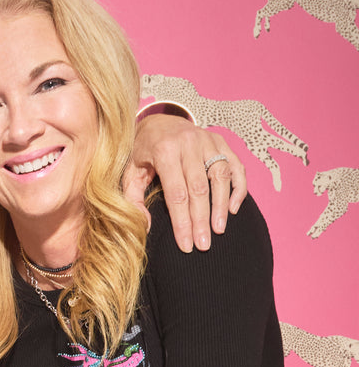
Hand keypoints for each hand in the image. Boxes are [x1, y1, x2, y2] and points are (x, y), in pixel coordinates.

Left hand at [124, 115, 246, 252]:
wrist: (157, 121)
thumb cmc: (141, 152)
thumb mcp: (129, 173)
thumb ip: (133, 199)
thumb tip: (146, 227)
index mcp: (164, 151)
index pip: (176, 194)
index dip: (182, 222)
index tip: (186, 245)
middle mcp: (188, 143)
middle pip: (199, 189)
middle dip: (202, 220)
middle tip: (204, 245)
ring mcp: (207, 140)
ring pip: (221, 176)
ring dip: (221, 206)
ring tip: (219, 230)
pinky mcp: (221, 141)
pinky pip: (235, 165)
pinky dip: (238, 187)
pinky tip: (234, 208)